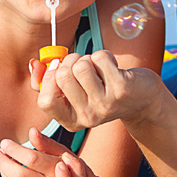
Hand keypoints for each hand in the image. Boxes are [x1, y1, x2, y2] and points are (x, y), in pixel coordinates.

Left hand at [0, 128, 72, 176]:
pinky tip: (4, 170)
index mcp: (59, 168)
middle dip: (4, 162)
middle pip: (21, 174)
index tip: (4, 143)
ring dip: (4, 169)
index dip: (16, 150)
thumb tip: (32, 131)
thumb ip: (48, 144)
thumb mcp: (61, 154)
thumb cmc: (64, 166)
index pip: (33, 159)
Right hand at [33, 50, 163, 130]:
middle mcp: (87, 117)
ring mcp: (105, 104)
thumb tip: (34, 63)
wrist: (142, 99)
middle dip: (71, 61)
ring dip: (89, 58)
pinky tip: (113, 67)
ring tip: (99, 68)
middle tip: (84, 65)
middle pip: (62, 76)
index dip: (48, 79)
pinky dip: (105, 55)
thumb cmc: (103, 90)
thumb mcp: (75, 92)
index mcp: (71, 121)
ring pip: (81, 65)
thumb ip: (49, 81)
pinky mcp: (121, 88)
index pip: (45, 101)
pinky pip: (100, 58)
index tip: (59, 68)